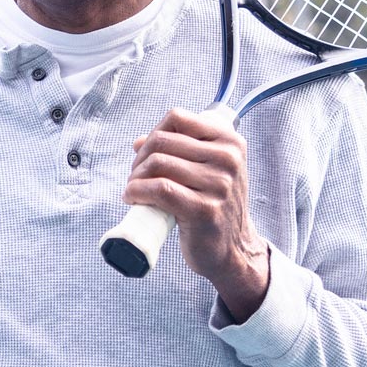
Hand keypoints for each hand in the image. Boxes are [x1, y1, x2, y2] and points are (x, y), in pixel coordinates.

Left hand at [124, 107, 270, 320]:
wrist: (234, 249)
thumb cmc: (214, 205)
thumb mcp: (209, 170)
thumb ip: (179, 150)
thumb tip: (138, 140)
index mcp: (230, 142)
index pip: (177, 118)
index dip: (154, 133)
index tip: (147, 153)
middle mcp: (228, 159)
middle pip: (162, 141)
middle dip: (140, 158)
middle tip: (136, 177)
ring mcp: (219, 185)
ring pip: (157, 163)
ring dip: (135, 177)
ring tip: (134, 189)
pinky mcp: (204, 210)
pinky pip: (159, 189)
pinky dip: (137, 191)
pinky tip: (133, 198)